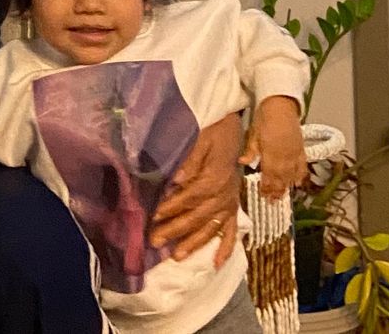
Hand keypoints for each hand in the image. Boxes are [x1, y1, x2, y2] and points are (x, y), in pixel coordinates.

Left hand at [151, 112, 242, 266]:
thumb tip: (177, 180)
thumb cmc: (214, 130)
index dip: (172, 208)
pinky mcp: (233, 205)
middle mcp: (224, 195)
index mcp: (214, 178)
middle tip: (155, 241)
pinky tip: (216, 262)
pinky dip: (226, 248)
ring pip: (211, 228)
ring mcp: (230, 203)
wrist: (234, 127)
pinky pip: (232, 230)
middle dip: (175, 231)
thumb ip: (189, 161)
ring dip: (194, 243)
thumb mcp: (201, 138)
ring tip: (177, 256)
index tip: (154, 216)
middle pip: (197, 217)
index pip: (190, 198)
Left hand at [240, 96, 307, 199]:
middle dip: (277, 191)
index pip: (269, 175)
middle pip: (281, 178)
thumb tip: (243, 162)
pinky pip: (302, 166)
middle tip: (272, 201)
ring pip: (292, 175)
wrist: (280, 106)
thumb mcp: (253, 134)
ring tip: (283, 196)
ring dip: (287, 186)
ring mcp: (295, 153)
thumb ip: (250, 151)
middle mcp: (285, 156)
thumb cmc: (264, 118)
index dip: (267, 187)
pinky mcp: (301, 149)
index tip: (264, 196)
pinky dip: (300, 176)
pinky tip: (298, 183)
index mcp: (271, 153)